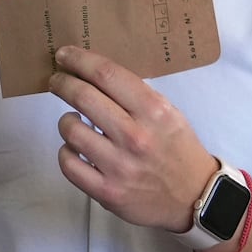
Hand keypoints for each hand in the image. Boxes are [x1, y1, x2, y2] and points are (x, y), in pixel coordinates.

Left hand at [48, 45, 216, 231]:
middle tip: (56, 81)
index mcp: (154, 111)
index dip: (79, 60)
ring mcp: (119, 166)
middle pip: (83, 97)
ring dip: (65, 120)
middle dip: (62, 83)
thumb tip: (92, 74)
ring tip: (73, 120)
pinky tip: (74, 148)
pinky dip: (65, 152)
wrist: (195, 196)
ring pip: (70, 130)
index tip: (64, 55)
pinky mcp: (107, 192)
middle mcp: (135, 136)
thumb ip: (134, 96)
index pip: (107, 74)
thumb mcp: (168, 113)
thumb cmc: (177, 149)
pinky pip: (68, 164)